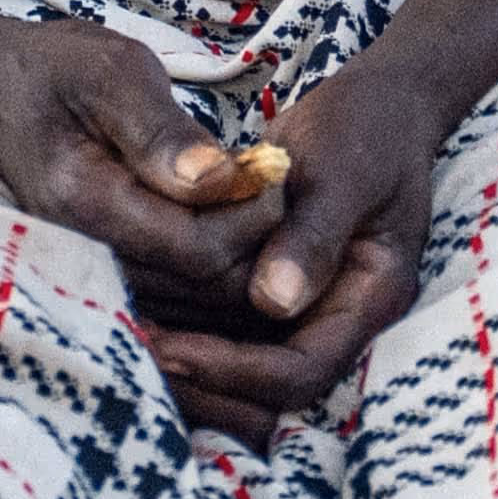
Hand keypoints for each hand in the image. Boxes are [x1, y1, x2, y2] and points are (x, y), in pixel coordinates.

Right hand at [0, 18, 292, 333]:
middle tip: (272, 181)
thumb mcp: (112, 73)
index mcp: (85, 204)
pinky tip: (223, 214)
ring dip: (239, 253)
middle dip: (254, 241)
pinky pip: (176, 293)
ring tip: (252, 193)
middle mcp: (84, 254)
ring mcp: (91, 269)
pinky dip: (213, 263)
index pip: (198, 251)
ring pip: (195, 299)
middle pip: (203, 287)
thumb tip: (220, 180)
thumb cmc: (53, 70)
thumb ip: (163, 131)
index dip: (253, 218)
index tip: (271, 167)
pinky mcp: (102, 270)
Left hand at [132, 62, 455, 431]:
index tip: (173, 350)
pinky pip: (223, 329)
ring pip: (237, 370)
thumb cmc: (368, 127)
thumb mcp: (346, 170)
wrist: (379, 105)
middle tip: (131, 350)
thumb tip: (274, 299)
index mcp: (369, 302)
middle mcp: (334, 320)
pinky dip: (181, 323)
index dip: (234, 372)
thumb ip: (314, 233)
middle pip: (264, 393)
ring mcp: (302, 309)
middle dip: (199, 380)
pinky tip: (130, 298)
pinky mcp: (270, 290)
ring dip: (182, 356)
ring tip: (117, 328)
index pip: (299, 373)